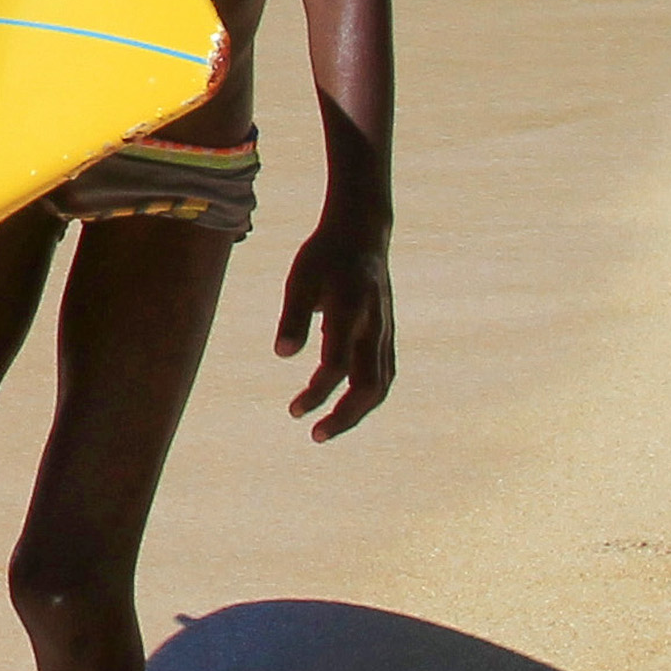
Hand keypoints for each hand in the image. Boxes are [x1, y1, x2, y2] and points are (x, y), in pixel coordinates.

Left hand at [276, 223, 394, 438]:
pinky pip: (385, 373)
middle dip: (344, 416)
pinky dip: (369, 395)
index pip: (337, 364)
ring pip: (381, 383)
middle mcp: (372, 326)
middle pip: (367, 384)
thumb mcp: (299, 279)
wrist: (361, 234)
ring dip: (356, 411)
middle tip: (315, 435)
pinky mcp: (387, 333)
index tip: (295, 411)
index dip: (317, 392)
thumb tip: (282, 356)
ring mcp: (385, 331)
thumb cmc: (323, 257)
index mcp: (349, 312)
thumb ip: (292, 317)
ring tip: (327, 428)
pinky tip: (348, 406)